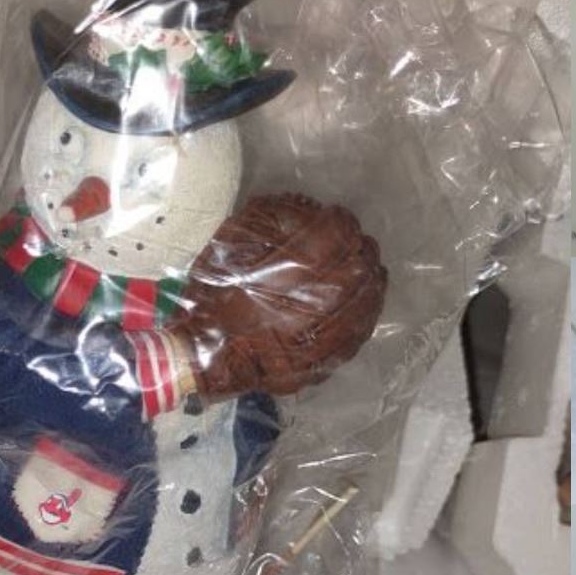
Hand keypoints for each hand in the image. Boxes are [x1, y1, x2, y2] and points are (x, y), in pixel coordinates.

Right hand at [176, 193, 386, 400]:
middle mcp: (309, 307)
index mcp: (286, 273)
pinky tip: (366, 301)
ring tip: (371, 268)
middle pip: (357, 269)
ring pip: (364, 305)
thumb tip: (310, 209)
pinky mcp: (320, 365)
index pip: (335, 237)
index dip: (343, 223)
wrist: (203, 356)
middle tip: (361, 243)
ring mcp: (318, 342)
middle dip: (362, 250)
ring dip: (372, 281)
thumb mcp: (231, 245)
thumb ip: (270, 220)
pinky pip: (356, 338)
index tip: (342, 218)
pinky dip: (366, 314)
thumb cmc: (214, 296)